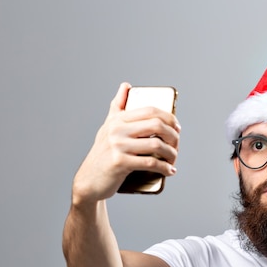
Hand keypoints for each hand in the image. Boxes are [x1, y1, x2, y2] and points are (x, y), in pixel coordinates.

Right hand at [71, 82, 180, 204]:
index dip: (169, 118)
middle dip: (173, 136)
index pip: (150, 111)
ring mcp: (118, 146)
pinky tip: (169, 171)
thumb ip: (118, 106)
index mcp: (118, 119)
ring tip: (173, 160)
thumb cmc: (103, 154)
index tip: (177, 128)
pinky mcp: (120, 163)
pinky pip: (150, 163)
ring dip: (171, 154)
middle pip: (157, 125)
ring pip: (156, 145)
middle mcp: (117, 130)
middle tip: (176, 146)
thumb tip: (126, 85)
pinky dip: (164, 168)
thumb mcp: (108, 127)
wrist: (89, 180)